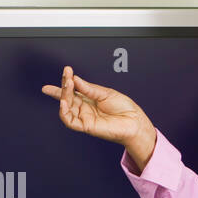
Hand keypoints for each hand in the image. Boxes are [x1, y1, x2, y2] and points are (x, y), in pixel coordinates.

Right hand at [41, 66, 155, 162]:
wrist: (134, 121)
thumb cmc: (123, 108)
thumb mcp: (105, 93)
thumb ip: (89, 88)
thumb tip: (75, 79)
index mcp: (88, 99)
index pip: (73, 90)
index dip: (65, 82)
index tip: (65, 71)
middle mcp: (84, 108)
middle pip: (67, 97)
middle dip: (64, 86)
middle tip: (66, 75)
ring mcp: (84, 117)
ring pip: (66, 107)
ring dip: (64, 96)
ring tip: (68, 84)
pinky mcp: (86, 126)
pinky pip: (70, 121)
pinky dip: (64, 112)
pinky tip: (63, 102)